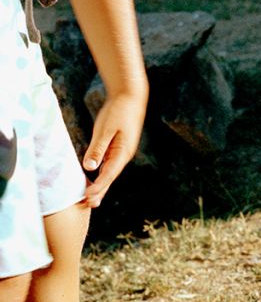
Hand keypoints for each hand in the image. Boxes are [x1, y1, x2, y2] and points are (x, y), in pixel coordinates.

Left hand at [81, 91, 146, 207]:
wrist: (131, 96)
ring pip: (110, 171)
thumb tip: (90, 168)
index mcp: (123, 152)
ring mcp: (122, 151)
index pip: (108, 174)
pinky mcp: (119, 146)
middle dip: (100, 191)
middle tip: (89, 205)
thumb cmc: (118, 110)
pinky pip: (109, 163)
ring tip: (91, 197)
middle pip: (110, 177)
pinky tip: (95, 178)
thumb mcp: (105, 129)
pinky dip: (102, 173)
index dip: (98, 187)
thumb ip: (97, 148)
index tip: (87, 197)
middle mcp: (124, 154)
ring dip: (100, 184)